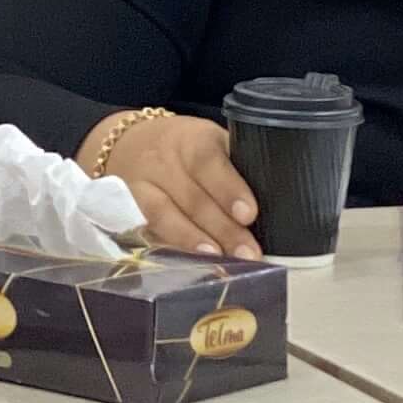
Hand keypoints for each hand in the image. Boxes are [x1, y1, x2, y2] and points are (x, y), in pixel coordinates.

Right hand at [81, 110, 258, 260]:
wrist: (126, 143)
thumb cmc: (185, 149)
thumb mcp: (210, 143)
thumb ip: (236, 167)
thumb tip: (277, 204)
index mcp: (192, 139)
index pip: (209, 162)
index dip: (228, 189)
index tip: (249, 214)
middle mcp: (163, 161)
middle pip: (193, 197)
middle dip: (223, 229)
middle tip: (248, 254)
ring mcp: (141, 185)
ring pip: (165, 215)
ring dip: (192, 240)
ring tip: (217, 260)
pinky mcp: (126, 208)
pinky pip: (148, 229)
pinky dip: (169, 246)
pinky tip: (187, 263)